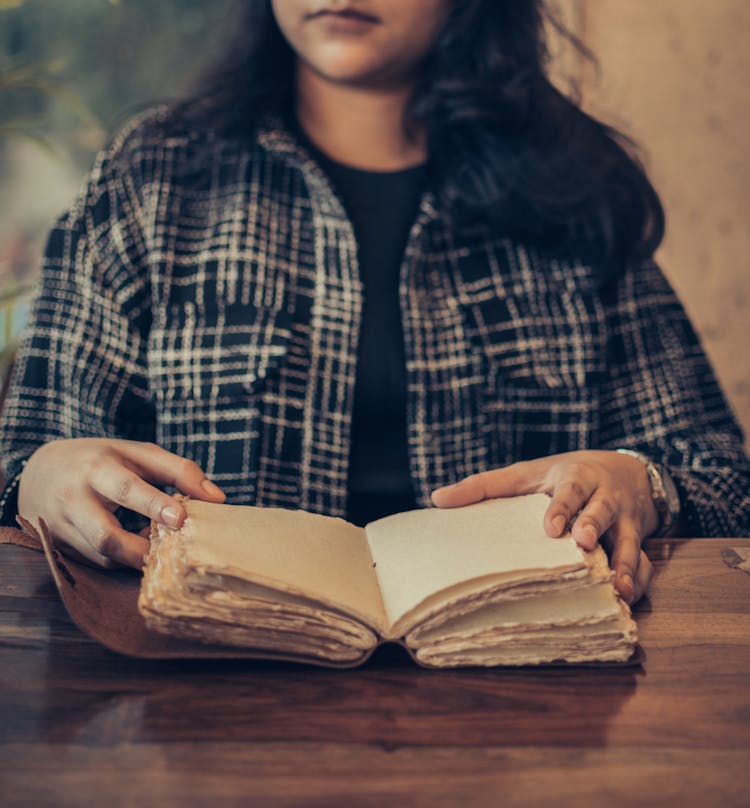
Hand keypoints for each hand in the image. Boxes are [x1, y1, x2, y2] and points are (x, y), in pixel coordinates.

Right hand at [18, 438, 225, 568]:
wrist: (38, 472)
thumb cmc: (102, 460)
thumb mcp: (136, 454)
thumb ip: (179, 471)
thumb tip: (219, 499)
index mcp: (98, 467)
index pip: (128, 489)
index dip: (155, 505)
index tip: (182, 518)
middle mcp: (76, 499)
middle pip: (106, 534)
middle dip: (140, 547)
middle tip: (171, 552)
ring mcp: (64, 529)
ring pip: (104, 556)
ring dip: (137, 557)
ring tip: (163, 550)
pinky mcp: (60, 549)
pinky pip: (98, 564)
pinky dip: (124, 561)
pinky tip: (143, 552)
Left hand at [430, 450, 656, 604]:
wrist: (627, 470)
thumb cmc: (563, 475)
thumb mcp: (525, 474)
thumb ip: (484, 486)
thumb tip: (437, 498)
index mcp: (572, 477)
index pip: (567, 490)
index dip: (561, 507)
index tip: (552, 527)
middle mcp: (603, 496)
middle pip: (602, 509)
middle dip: (594, 525)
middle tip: (584, 543)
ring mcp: (624, 519)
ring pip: (629, 538)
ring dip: (624, 561)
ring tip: (617, 587)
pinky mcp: (638, 539)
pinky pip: (645, 560)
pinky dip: (639, 578)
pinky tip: (628, 598)